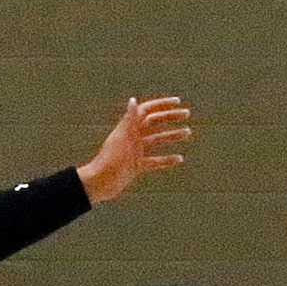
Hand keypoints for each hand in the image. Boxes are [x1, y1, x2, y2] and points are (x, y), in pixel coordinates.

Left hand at [75, 95, 190, 203]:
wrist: (99, 184)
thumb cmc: (109, 161)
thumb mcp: (122, 139)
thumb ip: (129, 120)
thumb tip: (133, 100)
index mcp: (128, 128)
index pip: (146, 110)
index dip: (161, 104)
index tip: (177, 102)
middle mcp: (132, 137)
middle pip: (154, 123)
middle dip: (170, 117)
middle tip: (186, 114)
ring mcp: (135, 152)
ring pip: (156, 140)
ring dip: (171, 136)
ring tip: (187, 133)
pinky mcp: (136, 166)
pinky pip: (154, 161)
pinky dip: (166, 159)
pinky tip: (179, 159)